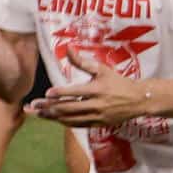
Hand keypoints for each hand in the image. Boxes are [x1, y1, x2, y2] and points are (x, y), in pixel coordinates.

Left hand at [26, 50, 151, 126]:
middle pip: (70, 108)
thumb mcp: (101, 69)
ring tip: (39, 114)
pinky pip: (79, 125)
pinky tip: (54, 119)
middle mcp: (97, 105)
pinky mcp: (99, 124)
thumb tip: (67, 48)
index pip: (76, 92)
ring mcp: (98, 116)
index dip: (61, 93)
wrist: (138, 100)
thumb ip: (82, 61)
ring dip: (54, 117)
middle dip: (50, 108)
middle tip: (34, 106)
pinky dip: (66, 122)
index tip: (47, 93)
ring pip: (73, 119)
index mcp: (97, 90)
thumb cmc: (118, 82)